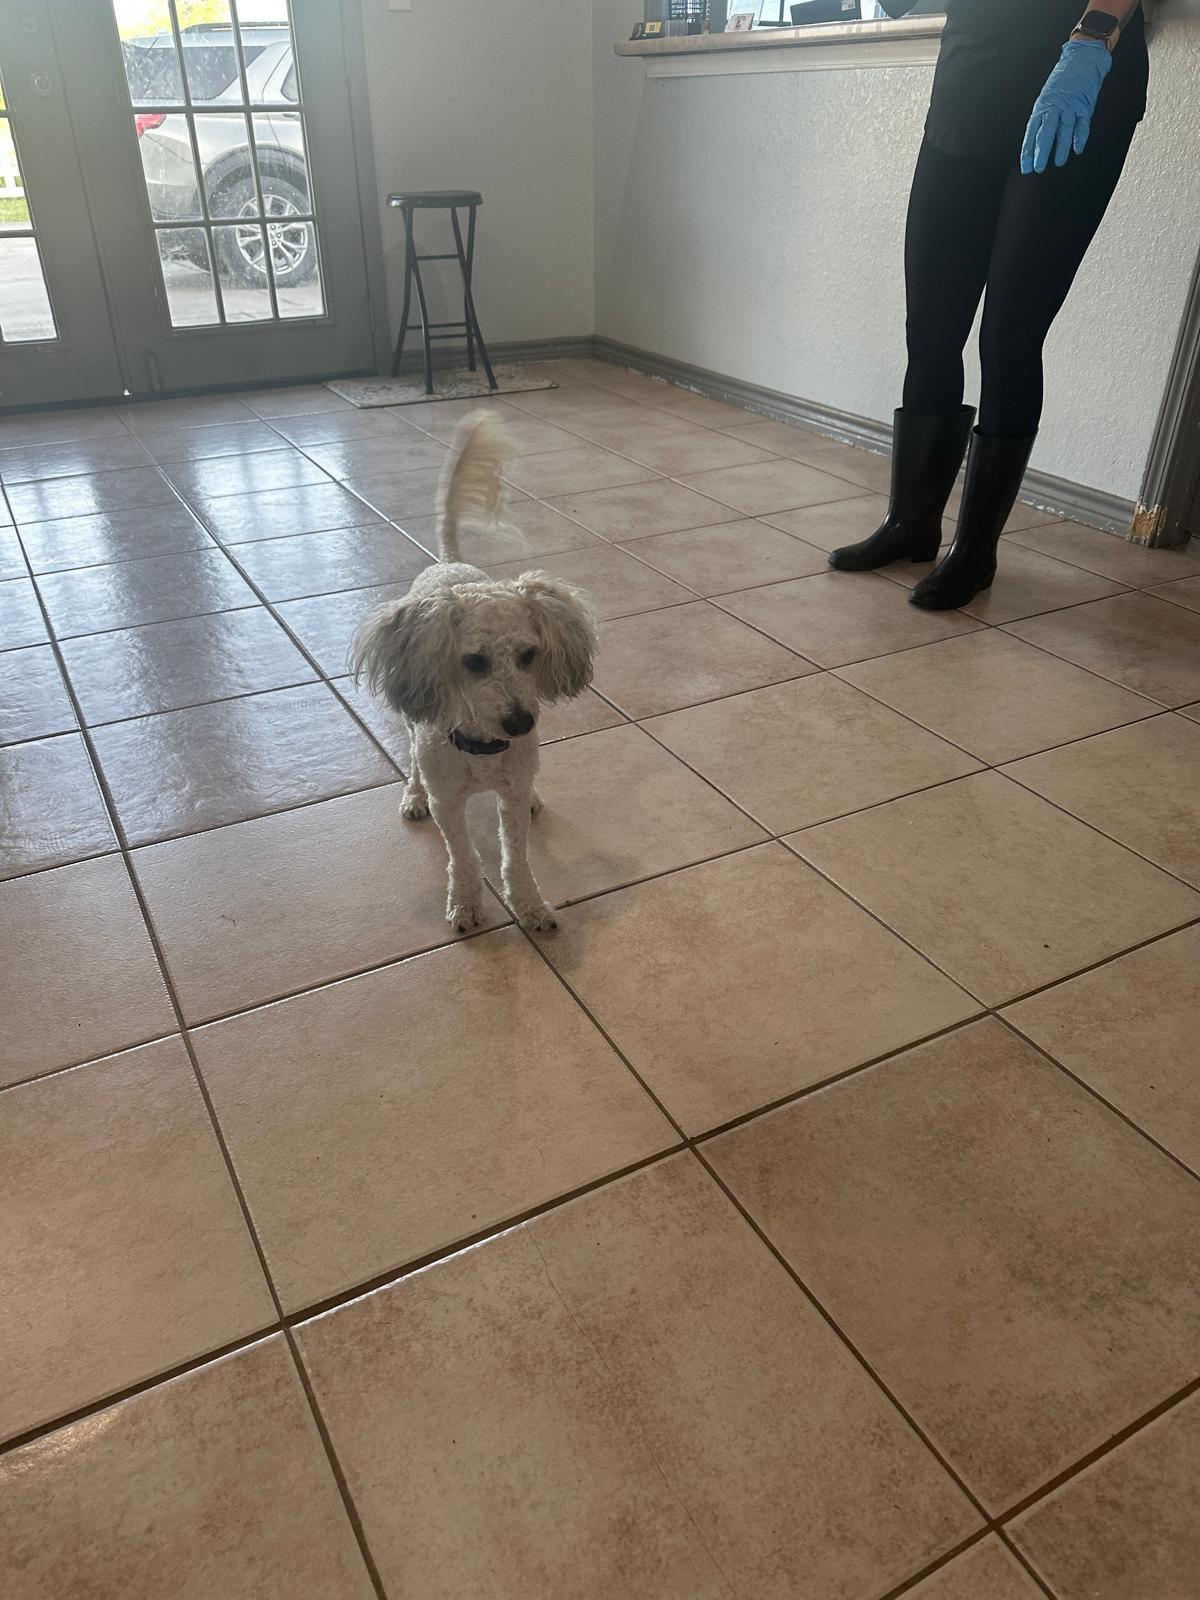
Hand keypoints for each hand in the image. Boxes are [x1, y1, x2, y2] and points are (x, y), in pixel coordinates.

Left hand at [1020, 39, 1112, 174]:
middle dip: (1041, 152)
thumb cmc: (1063, 81)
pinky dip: (1080, 137)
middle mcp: (1055, 107)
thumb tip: (1035, 142)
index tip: (1026, 167)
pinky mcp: (1085, 105)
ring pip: (1064, 130)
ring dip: (1061, 148)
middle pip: (1046, 133)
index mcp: (1042, 107)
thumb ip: (1043, 118)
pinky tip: (1077, 149)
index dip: (1028, 151)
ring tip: (1058, 162)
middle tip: (1038, 167)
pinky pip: (1082, 124)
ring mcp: (1070, 106)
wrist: (1082, 59)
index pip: (1032, 133)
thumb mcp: (1046, 98)